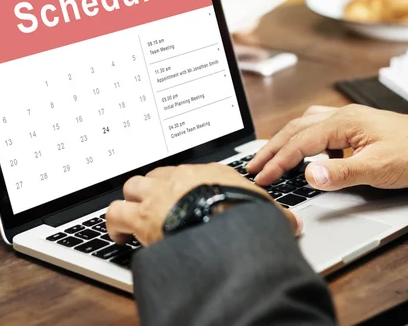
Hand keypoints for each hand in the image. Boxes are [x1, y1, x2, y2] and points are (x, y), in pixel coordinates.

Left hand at [105, 163, 301, 245]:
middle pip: (157, 175)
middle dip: (154, 189)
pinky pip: (115, 213)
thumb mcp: (266, 212)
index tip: (183, 196)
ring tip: (132, 217)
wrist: (227, 228)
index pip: (190, 172)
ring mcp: (159, 195)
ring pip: (132, 186)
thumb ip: (276, 214)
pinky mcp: (142, 216)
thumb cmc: (246, 217)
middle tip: (155, 205)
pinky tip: (118, 236)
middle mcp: (181, 178)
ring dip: (130, 201)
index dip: (183, 185)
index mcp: (209, 173)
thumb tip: (293, 223)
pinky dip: (114, 224)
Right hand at [247, 104, 407, 190]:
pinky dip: (303, 138)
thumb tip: (308, 175)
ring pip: (305, 125)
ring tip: (269, 156)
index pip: (299, 143)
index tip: (261, 178)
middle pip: (295, 129)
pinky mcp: (355, 127)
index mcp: (343, 123)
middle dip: (271, 149)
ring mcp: (349, 120)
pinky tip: (305, 148)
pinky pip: (319, 127)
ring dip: (284, 140)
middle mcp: (342, 116)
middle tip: (253, 166)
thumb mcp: (378, 168)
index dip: (277, 162)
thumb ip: (341, 172)